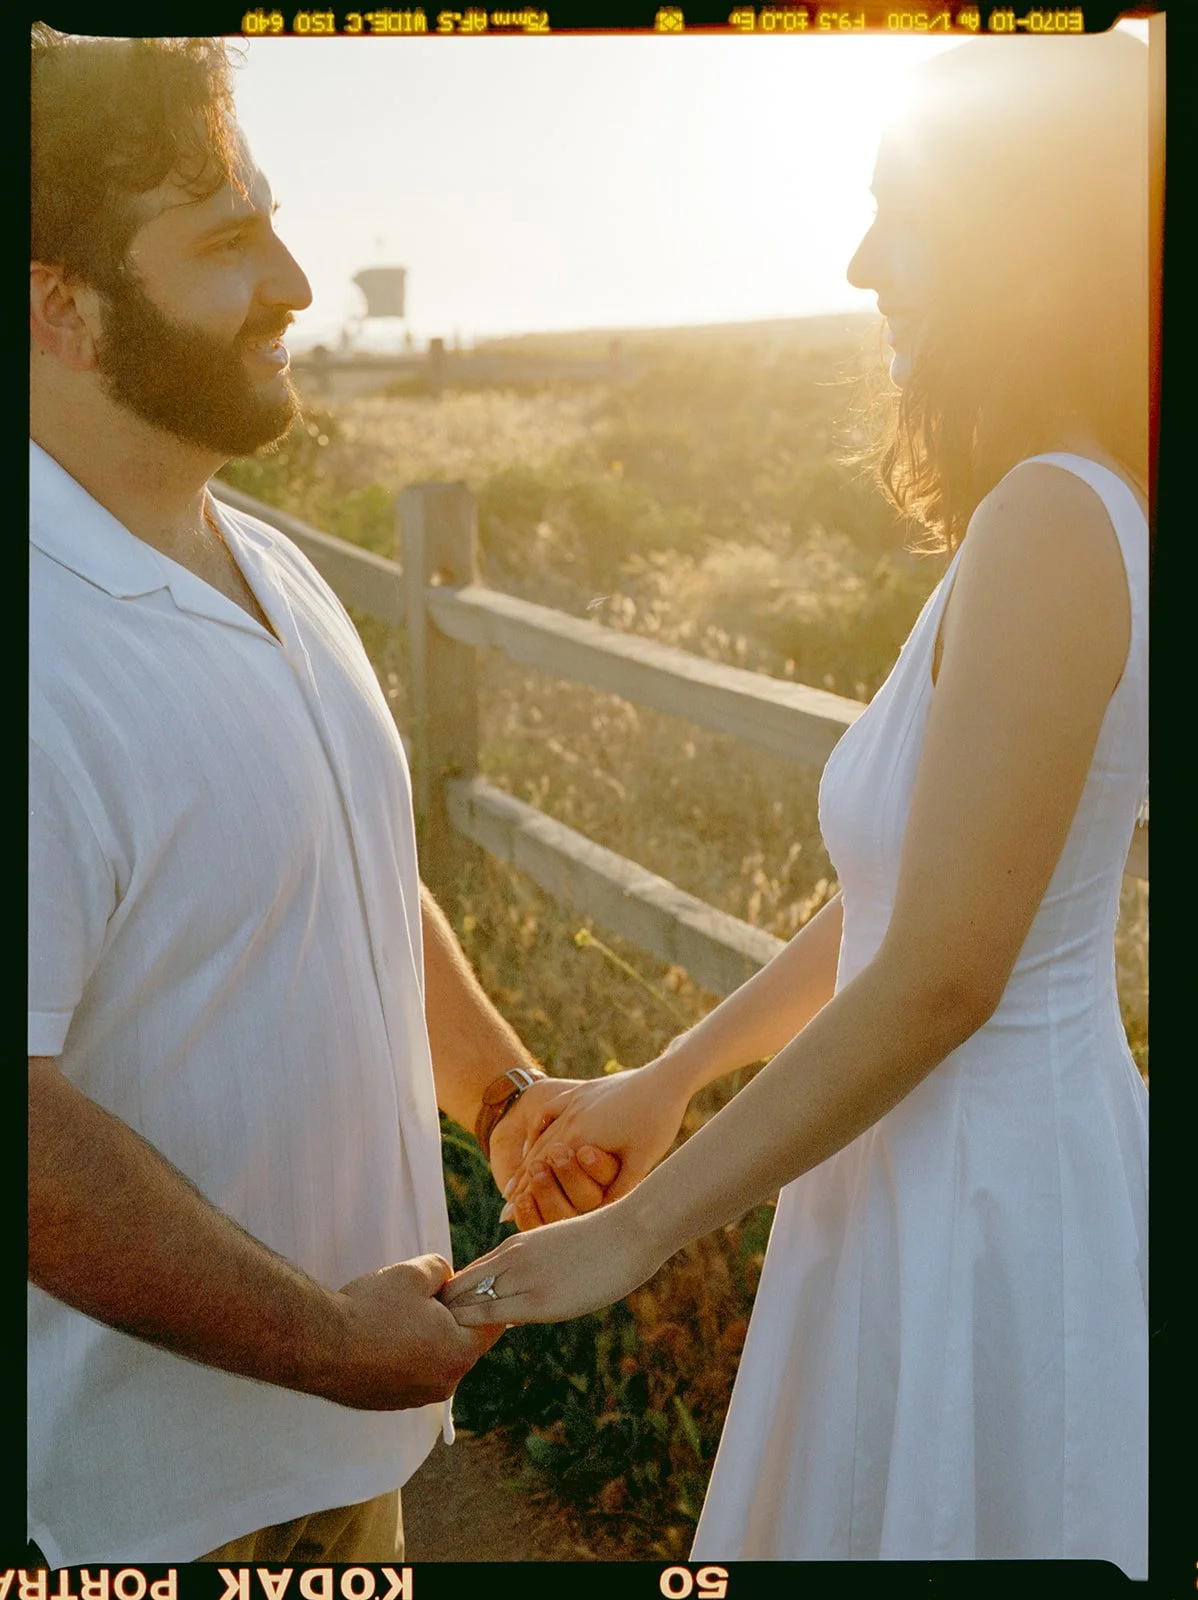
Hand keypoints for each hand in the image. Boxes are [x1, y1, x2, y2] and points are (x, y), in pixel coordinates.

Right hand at [320, 1253, 503, 1409]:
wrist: (320, 1344)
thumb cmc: (371, 1308)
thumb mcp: (414, 1272)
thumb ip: (442, 1271)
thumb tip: (447, 1278)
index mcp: (458, 1354)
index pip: (492, 1326)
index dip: (481, 1300)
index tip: (464, 1285)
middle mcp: (442, 1384)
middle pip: (461, 1343)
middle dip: (450, 1318)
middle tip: (424, 1296)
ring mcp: (414, 1398)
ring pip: (433, 1360)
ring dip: (424, 1338)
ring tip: (396, 1315)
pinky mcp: (388, 1403)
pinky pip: (408, 1374)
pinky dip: (402, 1356)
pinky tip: (379, 1335)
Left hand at [439, 1203, 661, 1326]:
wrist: (630, 1232)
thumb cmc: (600, 1243)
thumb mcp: (552, 1249)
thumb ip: (528, 1271)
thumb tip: (514, 1305)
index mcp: (513, 1247)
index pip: (465, 1276)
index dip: (452, 1302)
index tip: (447, 1325)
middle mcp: (510, 1259)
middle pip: (457, 1290)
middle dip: (444, 1316)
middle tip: (439, 1344)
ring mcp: (523, 1279)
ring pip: (469, 1303)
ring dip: (455, 1326)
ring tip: (446, 1350)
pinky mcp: (540, 1301)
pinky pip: (493, 1317)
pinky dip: (476, 1330)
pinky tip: (473, 1346)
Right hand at [501, 1063, 689, 1228]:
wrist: (667, 1078)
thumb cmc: (657, 1121)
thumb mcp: (641, 1162)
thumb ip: (618, 1191)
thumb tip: (602, 1219)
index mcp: (581, 1138)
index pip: (544, 1171)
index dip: (527, 1194)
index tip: (509, 1213)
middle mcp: (571, 1119)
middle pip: (538, 1154)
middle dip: (522, 1180)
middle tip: (507, 1202)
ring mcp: (575, 1101)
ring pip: (543, 1133)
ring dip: (527, 1156)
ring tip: (516, 1175)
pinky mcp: (584, 1091)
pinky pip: (552, 1110)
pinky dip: (539, 1127)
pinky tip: (534, 1135)